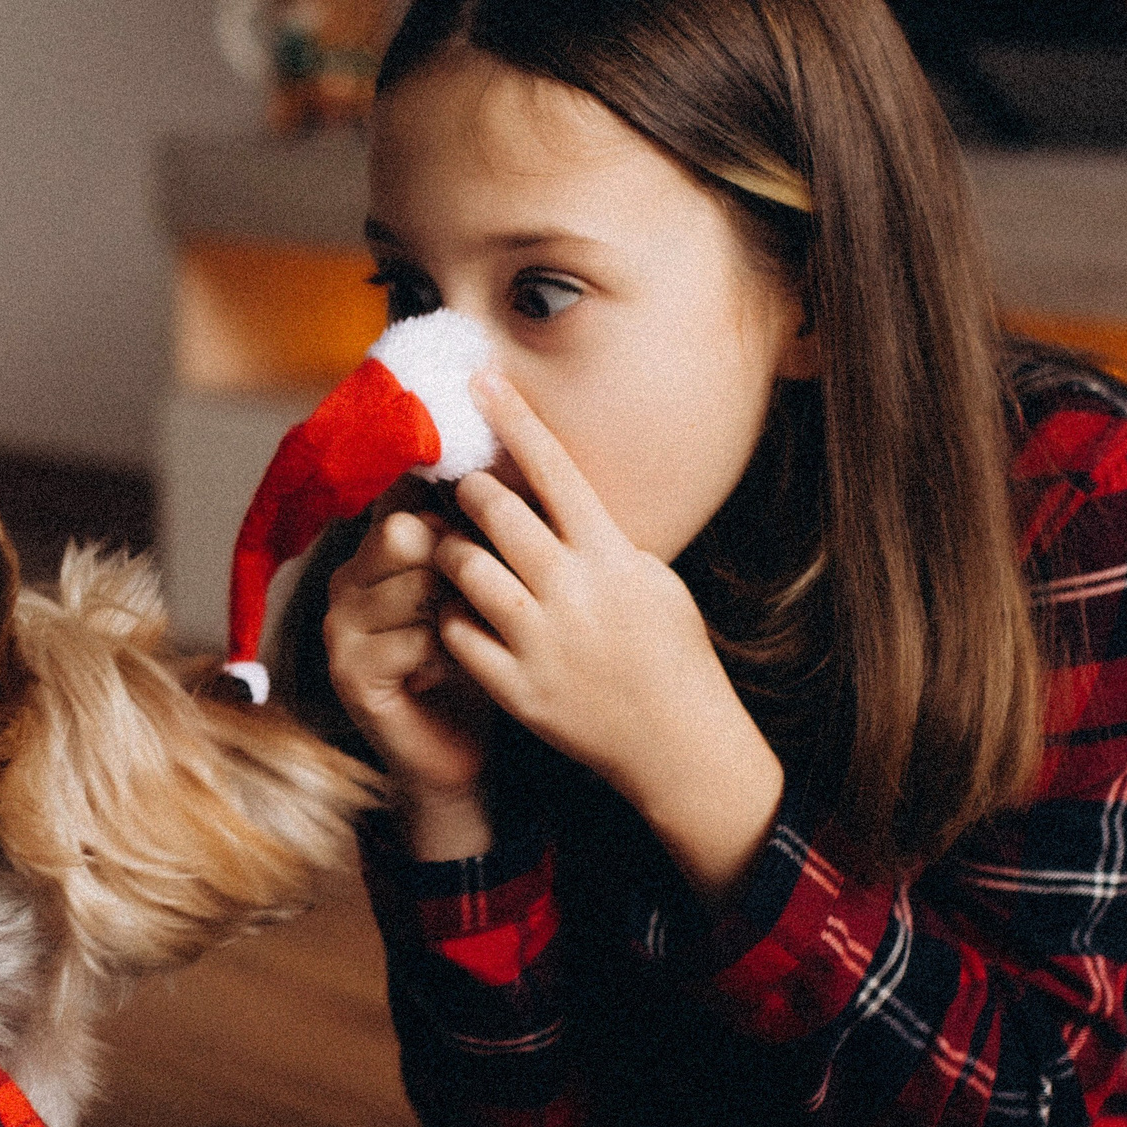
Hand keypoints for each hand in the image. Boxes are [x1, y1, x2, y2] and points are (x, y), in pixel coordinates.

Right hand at [322, 489, 495, 859]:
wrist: (458, 753)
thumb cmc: (479, 660)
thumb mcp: (484, 589)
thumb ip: (481, 535)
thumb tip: (516, 460)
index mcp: (376, 549)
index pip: (402, 492)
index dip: (450, 499)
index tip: (486, 516)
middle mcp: (346, 579)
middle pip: (403, 531)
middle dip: (456, 561)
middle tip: (484, 599)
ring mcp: (340, 626)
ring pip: (413, 586)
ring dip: (459, 613)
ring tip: (475, 640)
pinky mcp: (350, 673)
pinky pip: (414, 640)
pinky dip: (451, 657)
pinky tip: (459, 674)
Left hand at [429, 372, 784, 903]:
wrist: (677, 744)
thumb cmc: (670, 652)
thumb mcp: (651, 579)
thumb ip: (600, 538)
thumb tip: (553, 494)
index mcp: (612, 555)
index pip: (555, 468)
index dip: (513, 419)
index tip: (479, 381)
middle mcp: (574, 592)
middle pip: (495, 512)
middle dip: (468, 490)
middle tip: (460, 488)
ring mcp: (542, 643)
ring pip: (464, 570)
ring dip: (449, 551)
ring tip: (452, 550)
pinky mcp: (517, 689)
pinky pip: (456, 634)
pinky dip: (449, 615)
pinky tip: (457, 611)